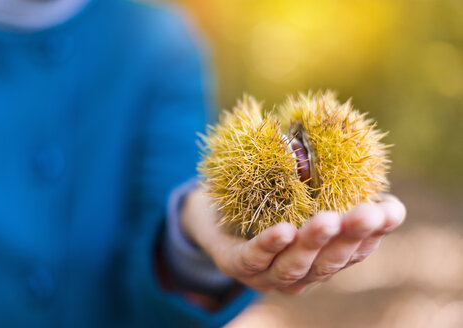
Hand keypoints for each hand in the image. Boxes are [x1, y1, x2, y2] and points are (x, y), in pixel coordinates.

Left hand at [181, 189, 405, 294]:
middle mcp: (298, 273)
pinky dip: (269, 245)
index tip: (392, 209)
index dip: (375, 233)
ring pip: (294, 265)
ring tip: (328, 220)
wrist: (211, 211)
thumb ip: (328, 185)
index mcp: (319, 258)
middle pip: (329, 262)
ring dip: (314, 244)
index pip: (353, 250)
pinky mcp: (234, 264)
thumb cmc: (263, 202)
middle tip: (367, 213)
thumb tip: (361, 155)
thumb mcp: (299, 193)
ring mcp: (266, 274)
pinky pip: (253, 257)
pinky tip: (284, 230)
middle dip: (350, 237)